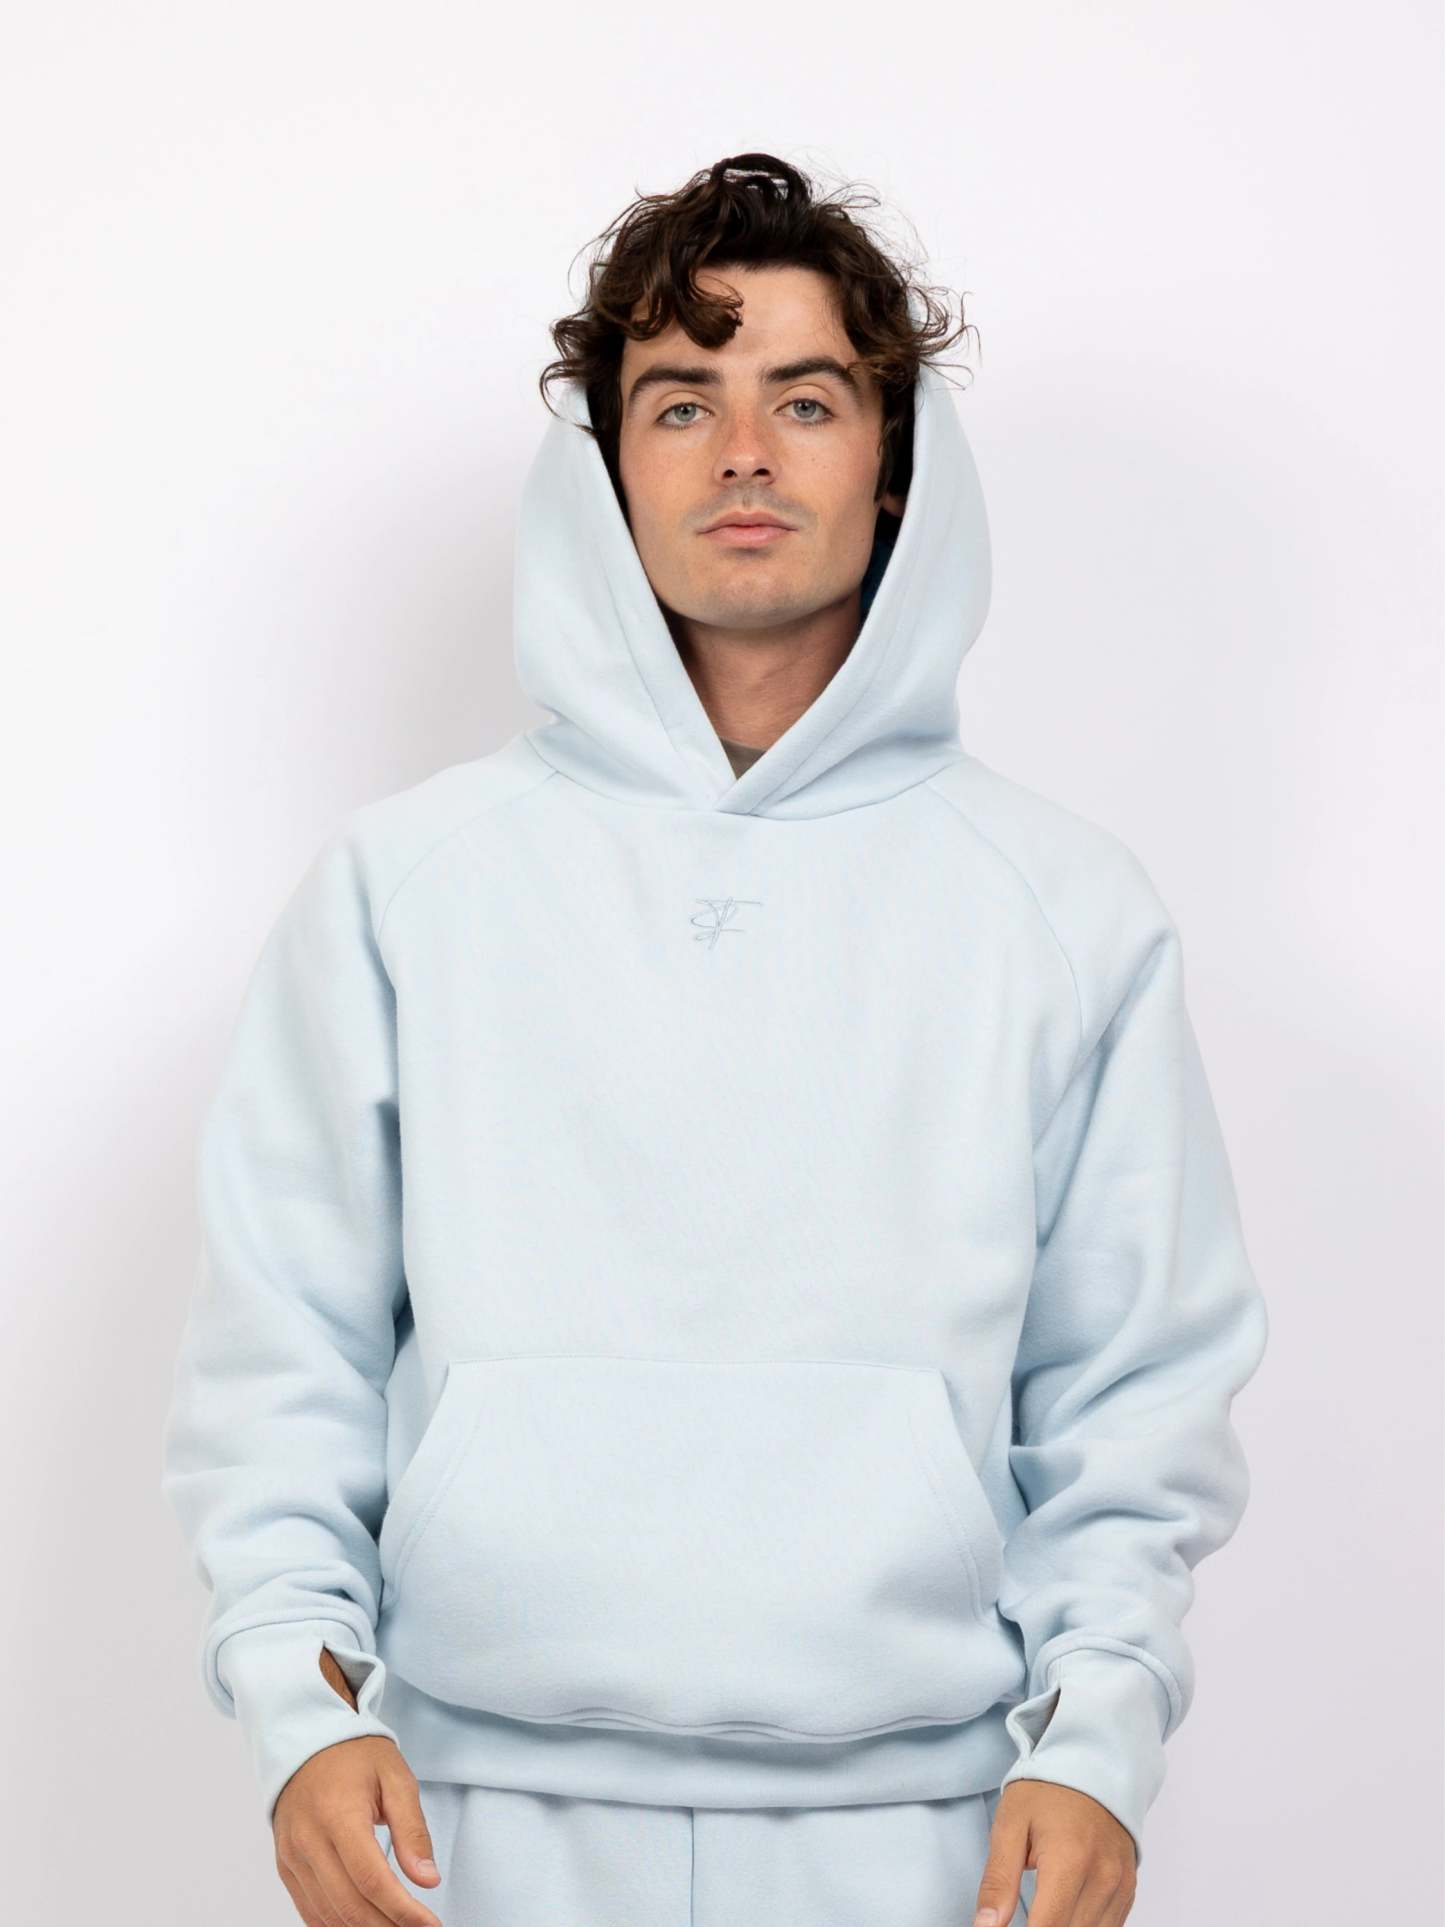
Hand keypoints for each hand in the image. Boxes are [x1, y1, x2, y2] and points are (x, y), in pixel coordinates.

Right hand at [271, 1663, 443, 1926]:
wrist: (305, 1740)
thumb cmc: (356, 1756)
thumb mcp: (395, 1778)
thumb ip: (412, 1830)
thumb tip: (428, 1879)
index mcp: (339, 1815)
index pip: (372, 1880)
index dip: (403, 1910)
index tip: (431, 1924)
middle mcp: (308, 1842)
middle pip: (349, 1905)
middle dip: (388, 1926)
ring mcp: (292, 1858)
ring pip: (328, 1915)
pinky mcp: (286, 1867)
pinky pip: (310, 1911)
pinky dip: (337, 1925)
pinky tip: (365, 1924)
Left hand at [972, 1781, 1136, 1925]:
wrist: (1091, 1765)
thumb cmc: (1046, 1792)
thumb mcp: (1009, 1825)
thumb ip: (998, 1881)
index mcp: (1069, 1860)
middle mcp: (1103, 1878)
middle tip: (1025, 1913)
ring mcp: (1121, 1887)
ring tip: (1042, 1912)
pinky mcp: (1129, 1891)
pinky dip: (1083, 1926)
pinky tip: (1063, 1912)